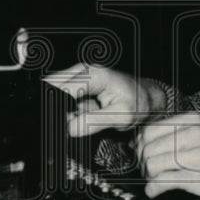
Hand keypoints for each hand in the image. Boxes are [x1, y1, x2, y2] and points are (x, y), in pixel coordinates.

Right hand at [42, 63, 165, 137]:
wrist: (146, 97)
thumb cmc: (138, 103)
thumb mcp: (122, 116)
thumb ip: (94, 122)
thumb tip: (70, 129)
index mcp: (94, 75)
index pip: (63, 90)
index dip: (58, 110)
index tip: (62, 126)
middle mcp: (84, 70)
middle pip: (54, 88)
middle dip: (56, 109)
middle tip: (70, 124)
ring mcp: (79, 75)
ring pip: (55, 93)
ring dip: (60, 110)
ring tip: (78, 120)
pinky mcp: (77, 84)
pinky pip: (62, 97)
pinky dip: (65, 109)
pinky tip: (78, 116)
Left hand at [136, 113, 199, 199]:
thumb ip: (172, 136)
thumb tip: (137, 142)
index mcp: (193, 120)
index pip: (150, 130)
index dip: (140, 146)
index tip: (142, 157)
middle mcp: (196, 133)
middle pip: (149, 147)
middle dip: (143, 164)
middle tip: (148, 174)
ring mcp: (198, 155)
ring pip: (153, 164)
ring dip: (148, 177)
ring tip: (154, 182)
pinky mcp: (199, 178)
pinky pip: (163, 181)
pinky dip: (153, 189)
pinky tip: (154, 192)